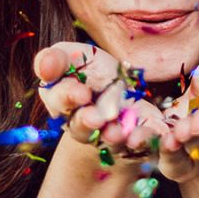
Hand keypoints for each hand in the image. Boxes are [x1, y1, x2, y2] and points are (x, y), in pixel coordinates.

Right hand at [34, 42, 167, 162]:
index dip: (68, 97)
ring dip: (114, 136)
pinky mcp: (139, 135)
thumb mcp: (72, 56)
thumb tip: (45, 66)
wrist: (122, 90)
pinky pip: (143, 142)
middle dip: (88, 123)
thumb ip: (56, 59)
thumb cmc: (91, 70)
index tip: (81, 92)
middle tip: (96, 118)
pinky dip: (147, 138)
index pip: (60, 102)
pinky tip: (153, 135)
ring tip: (117, 131)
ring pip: (111, 141)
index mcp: (64, 102)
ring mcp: (112, 134)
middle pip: (82, 129)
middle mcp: (85, 125)